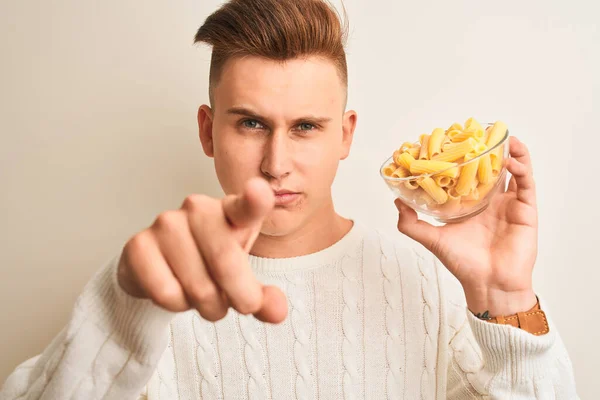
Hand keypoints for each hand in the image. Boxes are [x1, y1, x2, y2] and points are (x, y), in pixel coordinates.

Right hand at [117, 177, 287, 323]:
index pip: (247, 206)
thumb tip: (277, 312)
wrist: (160, 268)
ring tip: (203, 296)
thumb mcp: (243, 279)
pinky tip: (175, 290)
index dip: (255, 200)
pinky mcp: (139, 244)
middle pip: (226, 264)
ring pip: (198, 286)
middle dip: (240, 298)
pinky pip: (166, 293)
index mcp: (231, 211)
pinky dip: (177, 305)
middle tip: (241, 306)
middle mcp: (198, 208)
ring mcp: (166, 223)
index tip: (260, 191)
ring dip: (208, 307)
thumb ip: (262, 297)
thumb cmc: (209, 265)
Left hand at [395, 137, 537, 316]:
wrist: (488, 284)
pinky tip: (512, 160)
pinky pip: (527, 185)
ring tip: (503, 138)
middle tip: (482, 132)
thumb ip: (411, 223)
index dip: (465, 159)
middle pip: (493, 169)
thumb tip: (396, 202)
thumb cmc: (463, 264)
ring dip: (511, 153)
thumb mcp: (432, 239)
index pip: (469, 175)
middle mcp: (491, 202)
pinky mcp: (526, 211)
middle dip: (490, 150)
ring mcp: (510, 205)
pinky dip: (522, 169)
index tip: (456, 142)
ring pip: (514, 172)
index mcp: (471, 205)